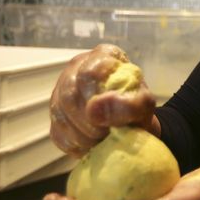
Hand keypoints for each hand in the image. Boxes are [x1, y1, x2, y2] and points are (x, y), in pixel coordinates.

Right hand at [49, 43, 158, 157]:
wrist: (132, 124)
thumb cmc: (137, 107)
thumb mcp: (143, 105)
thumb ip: (128, 104)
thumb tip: (95, 110)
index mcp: (102, 56)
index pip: (90, 73)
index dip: (100, 100)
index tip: (113, 119)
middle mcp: (76, 68)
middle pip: (69, 95)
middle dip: (91, 122)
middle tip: (109, 133)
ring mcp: (61, 90)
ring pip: (60, 114)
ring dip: (84, 135)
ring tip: (103, 139)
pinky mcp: (56, 115)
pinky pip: (58, 132)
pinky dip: (77, 144)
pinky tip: (92, 143)